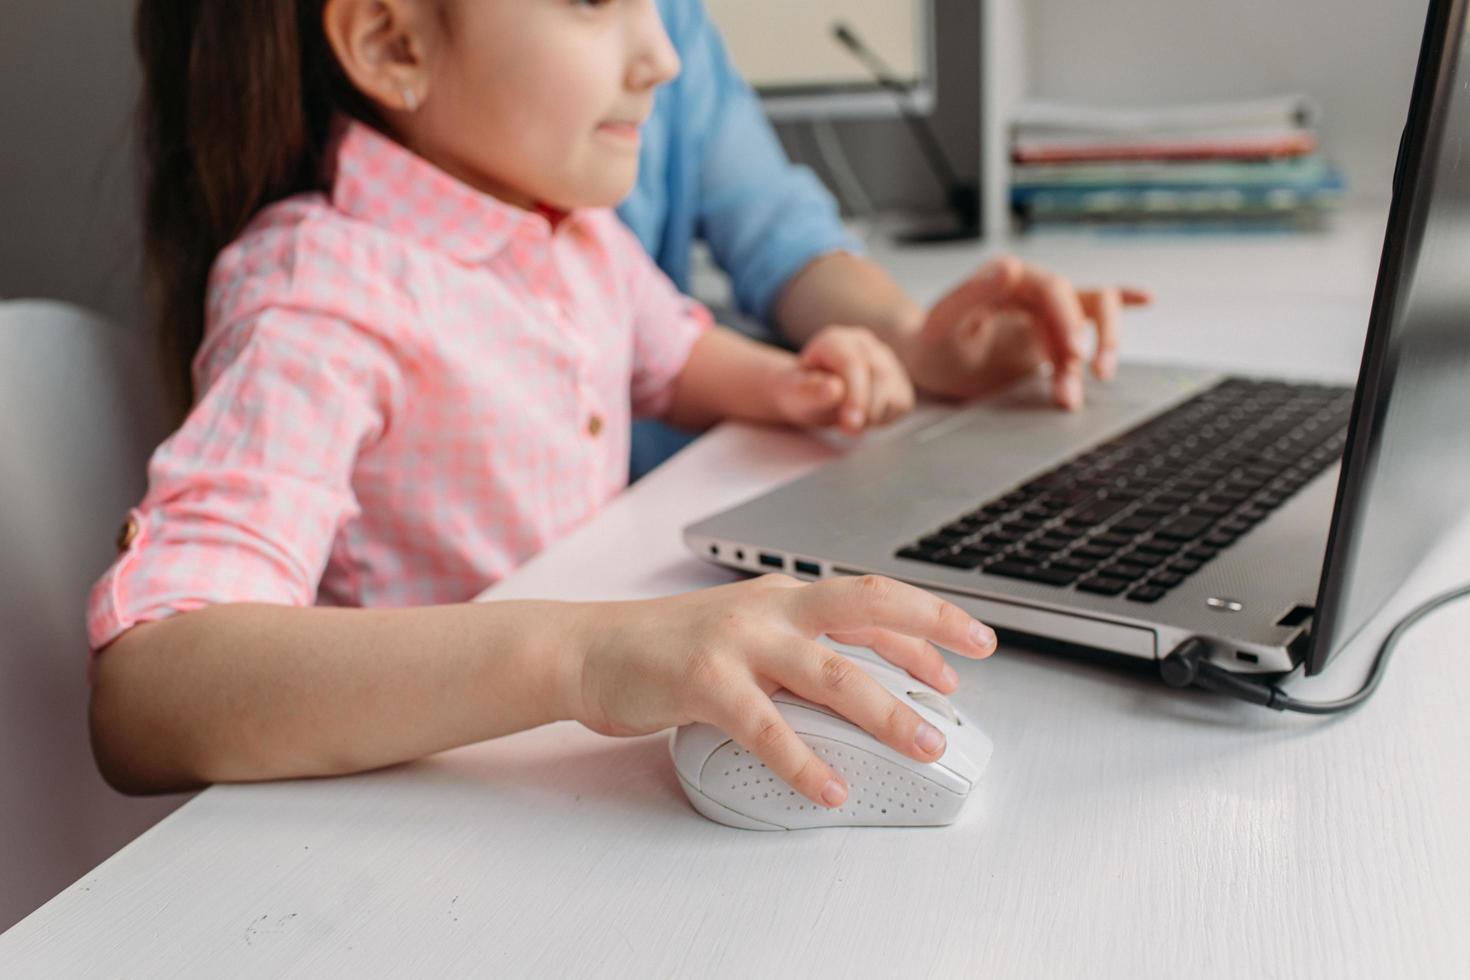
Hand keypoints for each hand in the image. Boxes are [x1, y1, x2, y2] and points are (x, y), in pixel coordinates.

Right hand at [563, 574, 997, 807]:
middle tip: (974, 663)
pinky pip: (768, 727)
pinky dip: (805, 762)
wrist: (587, 649)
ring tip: (922, 745)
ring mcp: (738, 641)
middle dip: (929, 630)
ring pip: (832, 672)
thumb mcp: (741, 635)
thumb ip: (793, 655)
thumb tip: (854, 690)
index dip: (923, 624)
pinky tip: (831, 788)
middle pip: (865, 607)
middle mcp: (768, 608)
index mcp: (781, 597)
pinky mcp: (704, 682)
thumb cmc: (666, 648)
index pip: (867, 601)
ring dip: (886, 711)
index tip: (962, 654)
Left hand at [772, 326, 914, 434]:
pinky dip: (884, 418)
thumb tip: (834, 388)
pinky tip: (864, 418)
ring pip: (895, 390)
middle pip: (879, 375)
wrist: (811, 395)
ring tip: (849, 421)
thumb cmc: (802, 392)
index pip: (853, 363)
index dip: (855, 395)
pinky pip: (901, 403)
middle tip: (849, 430)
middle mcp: (864, 344)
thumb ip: (811, 392)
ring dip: (874, 415)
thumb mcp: (795, 395)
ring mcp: (885, 360)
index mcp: (836, 340)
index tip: (850, 424)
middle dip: (866, 409)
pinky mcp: (898, 380)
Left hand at [903, 256, 1151, 408]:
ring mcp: (1046, 311)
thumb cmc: (930, 343)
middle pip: (1083, 301)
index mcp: (1008, 277)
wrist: (927, 362)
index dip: (1068, 319)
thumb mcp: (942, 323)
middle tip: (1093, 373)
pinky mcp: (1052, 333)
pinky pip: (1090, 316)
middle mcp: (1033, 288)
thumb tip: (1009, 266)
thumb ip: (972, 294)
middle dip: (1093, 338)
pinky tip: (1146, 300)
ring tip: (1068, 400)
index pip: (1053, 289)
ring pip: (1089, 322)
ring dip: (1090, 359)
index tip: (1074, 353)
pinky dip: (1120, 307)